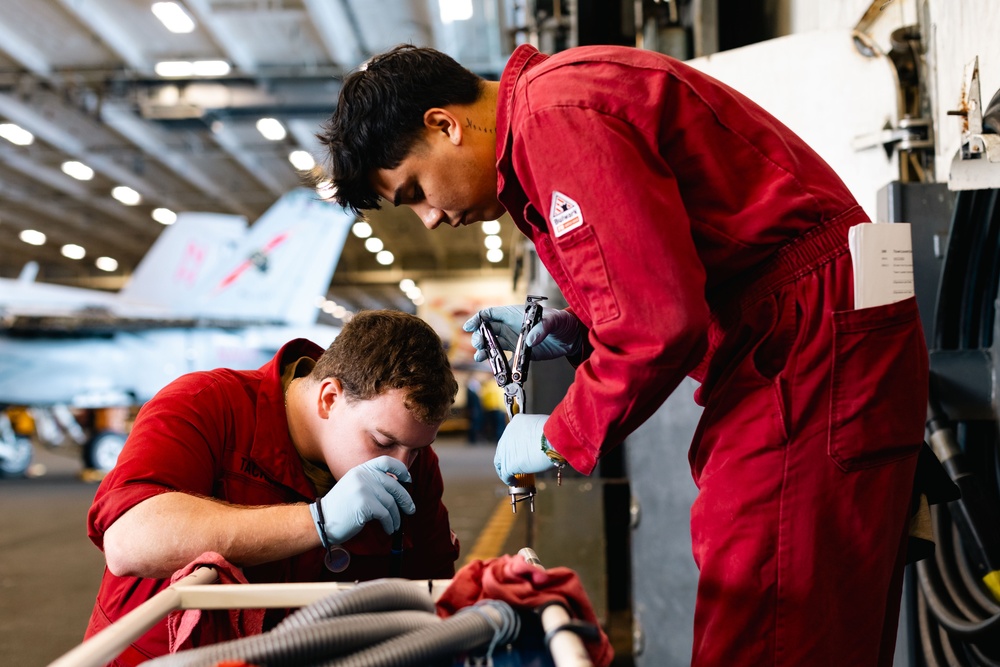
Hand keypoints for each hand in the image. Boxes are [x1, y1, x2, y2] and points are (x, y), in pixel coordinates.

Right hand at [309, 456, 414, 544]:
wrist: (321, 520)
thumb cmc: (341, 508)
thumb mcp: (355, 487)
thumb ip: (372, 483)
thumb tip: (399, 490)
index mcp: (361, 469)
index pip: (386, 461)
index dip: (401, 469)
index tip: (408, 479)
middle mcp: (363, 476)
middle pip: (394, 485)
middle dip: (405, 499)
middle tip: (410, 509)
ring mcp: (364, 489)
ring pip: (391, 502)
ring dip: (396, 516)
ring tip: (396, 524)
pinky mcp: (365, 504)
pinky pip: (385, 514)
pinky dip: (390, 523)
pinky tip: (389, 529)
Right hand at [463, 306, 582, 361]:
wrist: (571, 337)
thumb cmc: (562, 322)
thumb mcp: (554, 321)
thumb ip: (542, 328)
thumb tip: (530, 340)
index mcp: (515, 314)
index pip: (491, 314)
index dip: (478, 319)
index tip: (469, 327)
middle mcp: (511, 326)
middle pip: (488, 330)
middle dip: (480, 337)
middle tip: (478, 345)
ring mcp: (514, 340)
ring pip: (493, 344)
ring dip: (484, 350)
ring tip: (479, 357)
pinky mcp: (520, 353)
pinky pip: (505, 358)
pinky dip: (498, 364)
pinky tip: (493, 369)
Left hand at [494, 414, 557, 484]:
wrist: (553, 438)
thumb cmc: (554, 432)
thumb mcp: (542, 426)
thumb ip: (537, 432)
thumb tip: (542, 441)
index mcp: (516, 422)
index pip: (511, 436)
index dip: (515, 445)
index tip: (522, 451)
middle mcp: (507, 435)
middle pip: (502, 449)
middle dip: (508, 457)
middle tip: (517, 464)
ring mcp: (506, 450)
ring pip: (500, 462)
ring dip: (505, 469)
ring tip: (513, 475)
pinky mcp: (509, 464)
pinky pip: (505, 474)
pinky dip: (508, 479)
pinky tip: (514, 482)